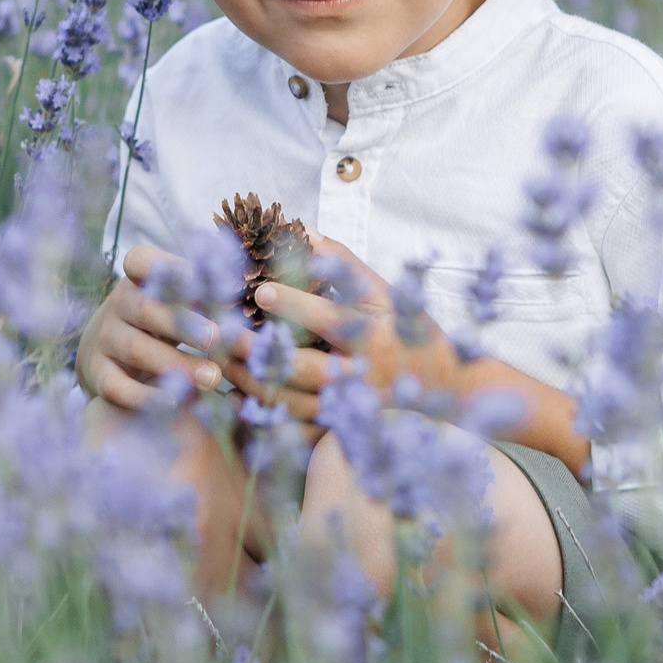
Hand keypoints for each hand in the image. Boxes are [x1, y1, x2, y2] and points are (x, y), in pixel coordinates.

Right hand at [77, 245, 231, 410]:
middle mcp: (118, 303)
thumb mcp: (180, 299)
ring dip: (177, 364)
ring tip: (214, 379)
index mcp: (138, 275)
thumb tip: (254, 293)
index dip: (170, 267)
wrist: (111, 350)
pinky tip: (177, 402)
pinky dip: (146, 396)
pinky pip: (118, 386)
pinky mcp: (98, 373)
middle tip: (219, 339)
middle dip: (186, 324)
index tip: (203, 279)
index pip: (142, 260)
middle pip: (147, 309)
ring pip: (137, 349)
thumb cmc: (165, 317)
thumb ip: (208, 293)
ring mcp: (104, 339)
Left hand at [220, 234, 470, 417]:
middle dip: (259, 350)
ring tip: (219, 358)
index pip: (331, 318)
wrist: (443, 392)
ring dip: (251, 380)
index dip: (294, 303)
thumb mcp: (385, 292)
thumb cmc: (409, 332)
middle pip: (303, 368)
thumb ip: (345, 263)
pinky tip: (231, 396)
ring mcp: (349, 410)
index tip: (259, 289)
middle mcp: (361, 376)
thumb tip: (304, 232)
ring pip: (292, 402)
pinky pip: (292, 428)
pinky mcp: (338, 431)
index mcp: (374, 337)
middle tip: (222, 332)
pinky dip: (260, 413)